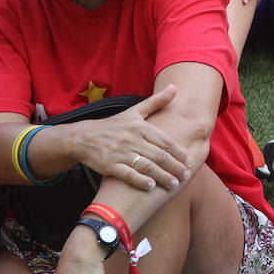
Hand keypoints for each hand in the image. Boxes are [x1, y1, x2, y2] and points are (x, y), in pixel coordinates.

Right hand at [71, 85, 192, 190]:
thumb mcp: (134, 111)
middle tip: (186, 175)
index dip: (179, 152)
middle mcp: (131, 139)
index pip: (164, 141)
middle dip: (174, 167)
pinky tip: (151, 186)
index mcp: (139, 127)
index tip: (190, 161)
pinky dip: (140, 181)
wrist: (82, 137)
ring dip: (162, 176)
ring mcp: (120, 153)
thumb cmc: (114, 125)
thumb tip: (175, 87)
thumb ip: (156, 102)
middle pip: (158, 155)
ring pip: (146, 166)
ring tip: (174, 184)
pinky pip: (127, 174)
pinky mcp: (109, 165)